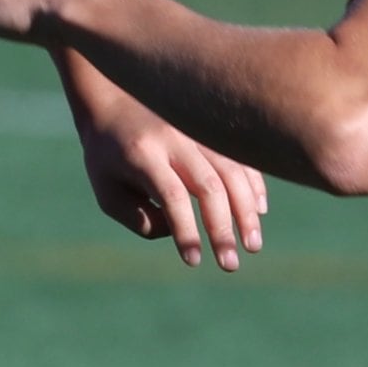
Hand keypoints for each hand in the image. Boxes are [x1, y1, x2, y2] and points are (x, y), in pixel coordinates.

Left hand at [73, 95, 267, 270]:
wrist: (114, 101)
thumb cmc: (107, 158)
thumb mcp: (107, 193)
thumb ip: (139, 220)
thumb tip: (178, 231)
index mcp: (142, 154)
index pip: (172, 195)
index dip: (186, 229)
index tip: (193, 260)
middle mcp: (174, 140)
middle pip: (208, 185)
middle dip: (222, 229)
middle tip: (230, 265)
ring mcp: (197, 132)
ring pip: (232, 171)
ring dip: (246, 211)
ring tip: (252, 245)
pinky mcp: (211, 131)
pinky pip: (240, 158)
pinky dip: (253, 184)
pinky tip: (259, 211)